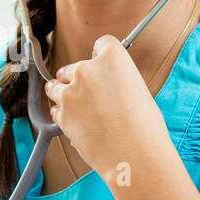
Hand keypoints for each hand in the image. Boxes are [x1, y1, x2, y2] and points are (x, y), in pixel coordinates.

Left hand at [44, 34, 168, 180]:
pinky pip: (55, 109)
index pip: (101, 44)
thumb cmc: (145, 126)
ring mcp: (70, 92)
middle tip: (92, 97)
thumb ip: (117, 79)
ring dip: (65, 95)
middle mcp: (87, 69)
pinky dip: (63, 114)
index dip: (101, 57)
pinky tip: (79, 124)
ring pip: (57, 86)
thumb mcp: (138, 89)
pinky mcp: (61, 114)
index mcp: (112, 58)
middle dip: (79, 79)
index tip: (101, 66)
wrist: (135, 155)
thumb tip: (106, 83)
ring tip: (82, 110)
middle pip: (74, 67)